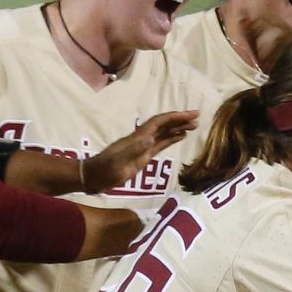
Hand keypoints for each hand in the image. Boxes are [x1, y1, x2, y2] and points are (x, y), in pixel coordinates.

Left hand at [81, 109, 197, 192]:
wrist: (93, 177)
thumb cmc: (104, 171)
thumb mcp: (118, 162)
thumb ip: (134, 151)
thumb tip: (150, 139)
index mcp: (137, 138)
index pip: (160, 122)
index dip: (176, 117)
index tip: (192, 114)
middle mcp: (142, 139)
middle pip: (163, 125)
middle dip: (180, 119)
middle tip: (198, 117)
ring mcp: (142, 147)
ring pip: (163, 133)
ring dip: (178, 127)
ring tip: (194, 126)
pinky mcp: (143, 156)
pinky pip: (160, 144)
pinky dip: (172, 138)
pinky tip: (181, 137)